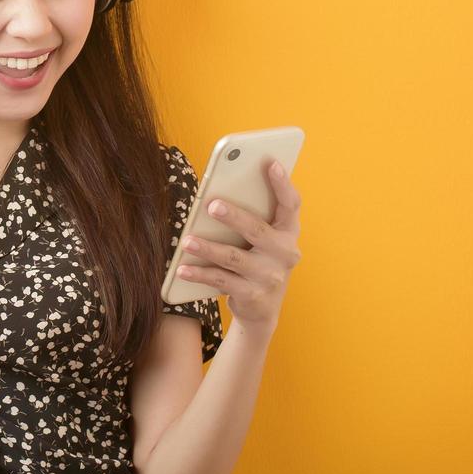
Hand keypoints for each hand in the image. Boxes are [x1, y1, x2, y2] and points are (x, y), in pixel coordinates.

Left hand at [175, 161, 302, 329]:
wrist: (262, 310)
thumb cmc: (257, 260)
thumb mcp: (261, 241)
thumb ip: (250, 217)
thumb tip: (217, 194)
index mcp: (288, 233)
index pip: (291, 205)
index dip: (283, 184)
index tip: (270, 163)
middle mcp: (285, 254)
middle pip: (258, 231)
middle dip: (235, 217)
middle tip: (211, 205)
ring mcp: (270, 276)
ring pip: (234, 257)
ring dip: (208, 248)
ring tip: (186, 240)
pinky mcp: (252, 295)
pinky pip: (221, 280)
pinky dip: (199, 274)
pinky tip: (181, 269)